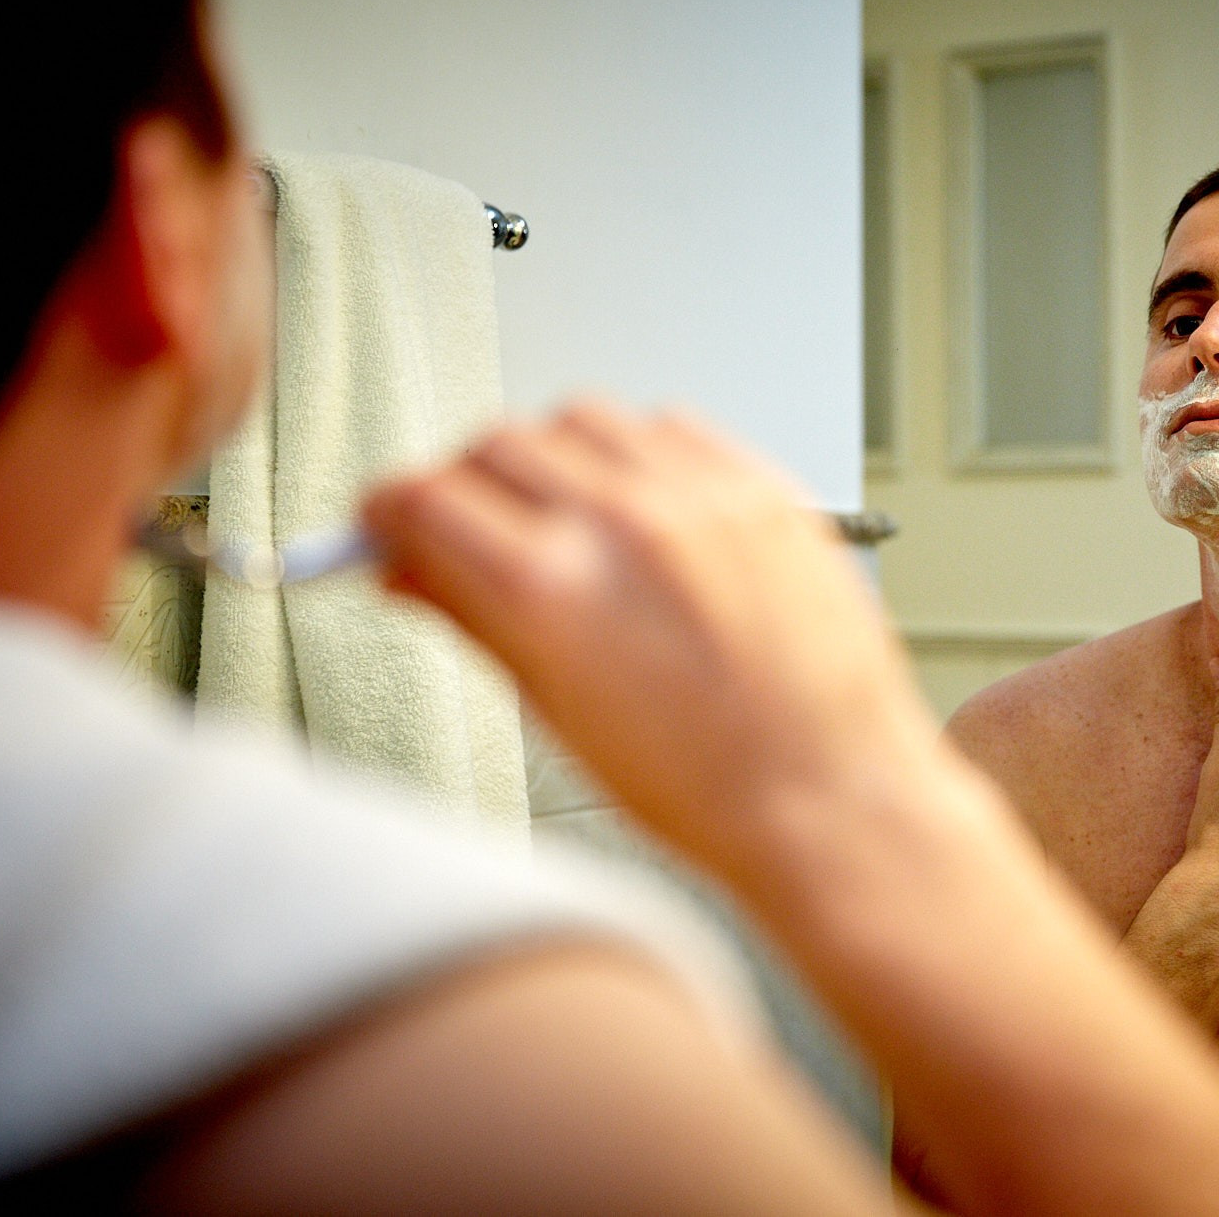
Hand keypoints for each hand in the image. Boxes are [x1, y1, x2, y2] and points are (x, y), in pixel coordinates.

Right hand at [360, 401, 941, 869]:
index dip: (388, 513)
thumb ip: (473, 621)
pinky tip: (640, 511)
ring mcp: (701, 497)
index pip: (425, 497)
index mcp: (553, 589)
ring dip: (551, 457)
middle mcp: (624, 523)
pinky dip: (636, 454)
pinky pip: (670, 426)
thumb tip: (410, 573)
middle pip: (495, 444)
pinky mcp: (763, 489)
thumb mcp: (554, 716)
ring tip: (562, 521)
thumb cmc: (707, 789)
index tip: (387, 527)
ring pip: (581, 418)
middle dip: (463, 484)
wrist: (831, 800)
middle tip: (467, 532)